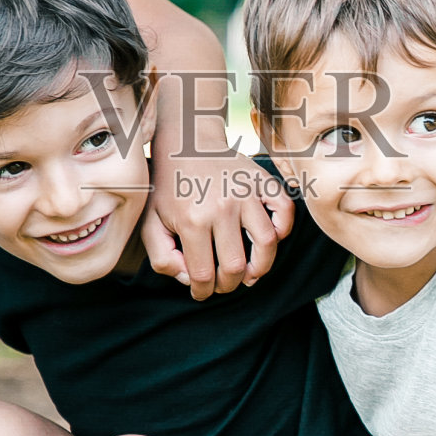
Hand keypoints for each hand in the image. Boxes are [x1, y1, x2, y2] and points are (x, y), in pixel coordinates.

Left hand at [144, 149, 293, 299]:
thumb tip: (190, 279)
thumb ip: (162, 258)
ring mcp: (246, 193)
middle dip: (228, 285)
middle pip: (235, 266)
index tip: (201, 292)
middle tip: (222, 283)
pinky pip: (285, 211)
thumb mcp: (150, 222)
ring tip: (250, 274)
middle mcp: (222, 207)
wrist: (186, 143)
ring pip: (267, 244)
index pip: (203, 274)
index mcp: (192, 219)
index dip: (202, 292)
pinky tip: (268, 239)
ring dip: (260, 267)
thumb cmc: (167, 187)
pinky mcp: (262, 181)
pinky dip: (283, 229)